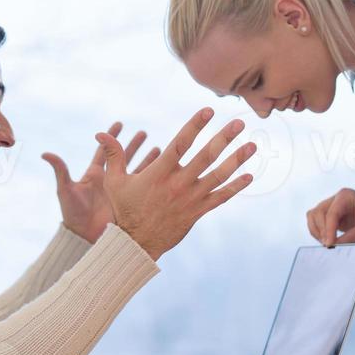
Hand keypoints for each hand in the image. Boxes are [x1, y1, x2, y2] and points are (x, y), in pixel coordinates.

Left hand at [42, 122, 157, 243]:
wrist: (85, 237)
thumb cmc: (73, 214)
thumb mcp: (66, 190)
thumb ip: (60, 170)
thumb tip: (44, 153)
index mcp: (94, 174)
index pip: (105, 151)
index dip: (111, 137)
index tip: (120, 124)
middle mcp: (109, 180)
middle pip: (123, 157)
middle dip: (133, 144)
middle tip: (143, 132)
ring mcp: (120, 190)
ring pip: (136, 170)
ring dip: (146, 158)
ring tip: (158, 148)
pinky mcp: (129, 201)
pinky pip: (143, 185)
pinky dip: (151, 176)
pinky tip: (162, 169)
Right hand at [97, 108, 254, 259]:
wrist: (136, 243)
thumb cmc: (125, 209)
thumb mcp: (115, 181)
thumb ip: (113, 155)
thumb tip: (101, 133)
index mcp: (159, 173)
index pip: (181, 144)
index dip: (195, 126)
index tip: (208, 111)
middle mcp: (178, 184)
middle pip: (206, 157)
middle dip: (224, 138)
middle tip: (239, 123)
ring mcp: (190, 198)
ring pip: (218, 176)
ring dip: (237, 159)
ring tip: (252, 145)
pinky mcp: (198, 211)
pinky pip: (221, 197)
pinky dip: (235, 187)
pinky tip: (249, 175)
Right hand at [305, 188, 354, 246]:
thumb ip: (350, 237)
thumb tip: (333, 245)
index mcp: (346, 196)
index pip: (331, 213)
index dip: (328, 230)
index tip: (329, 244)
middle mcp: (337, 199)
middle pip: (318, 213)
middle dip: (321, 230)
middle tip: (329, 246)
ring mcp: (333, 207)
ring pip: (314, 217)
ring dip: (316, 231)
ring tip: (327, 244)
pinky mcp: (333, 217)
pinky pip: (318, 223)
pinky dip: (319, 233)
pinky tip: (328, 242)